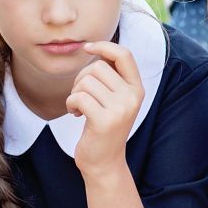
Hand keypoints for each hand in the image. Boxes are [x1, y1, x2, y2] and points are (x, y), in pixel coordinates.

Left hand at [68, 42, 144, 175]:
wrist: (104, 162)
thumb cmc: (103, 127)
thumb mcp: (114, 100)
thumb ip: (110, 77)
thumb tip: (94, 48)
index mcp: (137, 89)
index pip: (124, 55)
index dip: (104, 45)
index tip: (87, 48)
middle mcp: (133, 97)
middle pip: (97, 67)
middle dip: (81, 79)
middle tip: (80, 97)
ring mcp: (120, 109)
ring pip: (86, 81)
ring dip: (74, 93)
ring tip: (79, 107)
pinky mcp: (104, 120)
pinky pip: (78, 97)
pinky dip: (70, 104)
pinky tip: (75, 115)